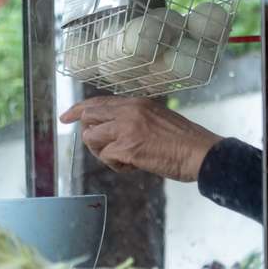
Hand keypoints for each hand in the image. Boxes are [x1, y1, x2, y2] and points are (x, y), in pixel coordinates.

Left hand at [59, 97, 221, 181]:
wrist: (201, 153)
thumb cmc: (185, 140)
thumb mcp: (158, 117)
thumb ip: (136, 118)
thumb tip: (114, 128)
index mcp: (137, 102)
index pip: (98, 102)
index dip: (78, 110)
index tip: (66, 117)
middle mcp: (128, 112)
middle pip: (89, 119)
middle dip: (90, 135)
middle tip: (103, 148)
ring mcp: (126, 129)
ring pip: (92, 139)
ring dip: (103, 152)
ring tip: (124, 159)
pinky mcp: (127, 148)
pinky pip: (106, 157)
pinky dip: (117, 165)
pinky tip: (133, 166)